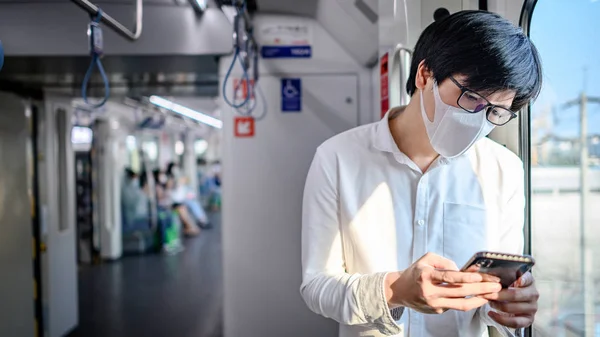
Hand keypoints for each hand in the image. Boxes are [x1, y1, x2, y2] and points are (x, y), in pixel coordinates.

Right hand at [385, 252, 501, 313]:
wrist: (399, 290)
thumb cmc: (415, 272)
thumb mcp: (426, 259)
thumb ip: (445, 262)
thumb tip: (462, 271)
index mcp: (426, 275)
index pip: (449, 277)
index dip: (466, 277)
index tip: (480, 277)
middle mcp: (430, 292)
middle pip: (460, 293)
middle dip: (481, 289)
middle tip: (495, 286)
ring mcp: (434, 304)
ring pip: (461, 305)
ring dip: (479, 300)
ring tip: (492, 295)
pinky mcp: (437, 311)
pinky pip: (455, 306)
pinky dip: (469, 302)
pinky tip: (479, 297)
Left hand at [482, 272, 537, 327]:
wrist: (511, 299)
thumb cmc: (508, 285)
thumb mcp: (506, 277)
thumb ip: (501, 273)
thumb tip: (487, 270)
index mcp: (529, 281)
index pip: (527, 278)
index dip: (522, 280)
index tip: (517, 280)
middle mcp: (533, 294)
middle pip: (515, 295)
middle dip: (498, 295)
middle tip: (486, 293)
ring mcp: (532, 308)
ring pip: (513, 308)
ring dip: (498, 306)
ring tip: (489, 302)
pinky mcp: (528, 319)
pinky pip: (515, 322)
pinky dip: (501, 319)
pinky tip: (492, 314)